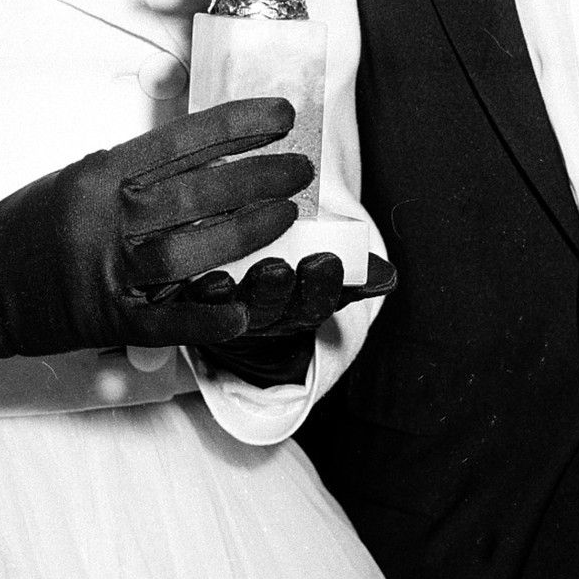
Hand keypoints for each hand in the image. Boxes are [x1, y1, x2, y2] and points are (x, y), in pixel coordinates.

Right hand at [0, 96, 314, 360]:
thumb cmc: (33, 222)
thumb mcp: (79, 174)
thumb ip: (137, 167)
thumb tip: (209, 149)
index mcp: (98, 173)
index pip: (181, 141)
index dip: (238, 125)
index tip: (283, 115)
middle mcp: (102, 218)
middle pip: (194, 194)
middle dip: (259, 177)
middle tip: (302, 167)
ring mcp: (102, 272)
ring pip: (187, 251)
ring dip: (245, 232)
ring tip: (286, 213)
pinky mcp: (103, 320)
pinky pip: (162, 321)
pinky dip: (205, 316)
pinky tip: (244, 308)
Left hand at [185, 252, 397, 387]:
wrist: (236, 295)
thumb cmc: (290, 274)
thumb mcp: (324, 273)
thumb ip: (356, 273)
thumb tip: (388, 278)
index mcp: (300, 309)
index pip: (316, 303)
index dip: (322, 286)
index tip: (327, 261)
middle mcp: (262, 317)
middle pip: (270, 309)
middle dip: (275, 291)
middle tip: (279, 269)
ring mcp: (225, 314)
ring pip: (230, 309)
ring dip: (230, 295)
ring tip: (227, 278)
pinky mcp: (191, 307)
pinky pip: (192, 306)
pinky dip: (196, 293)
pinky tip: (197, 277)